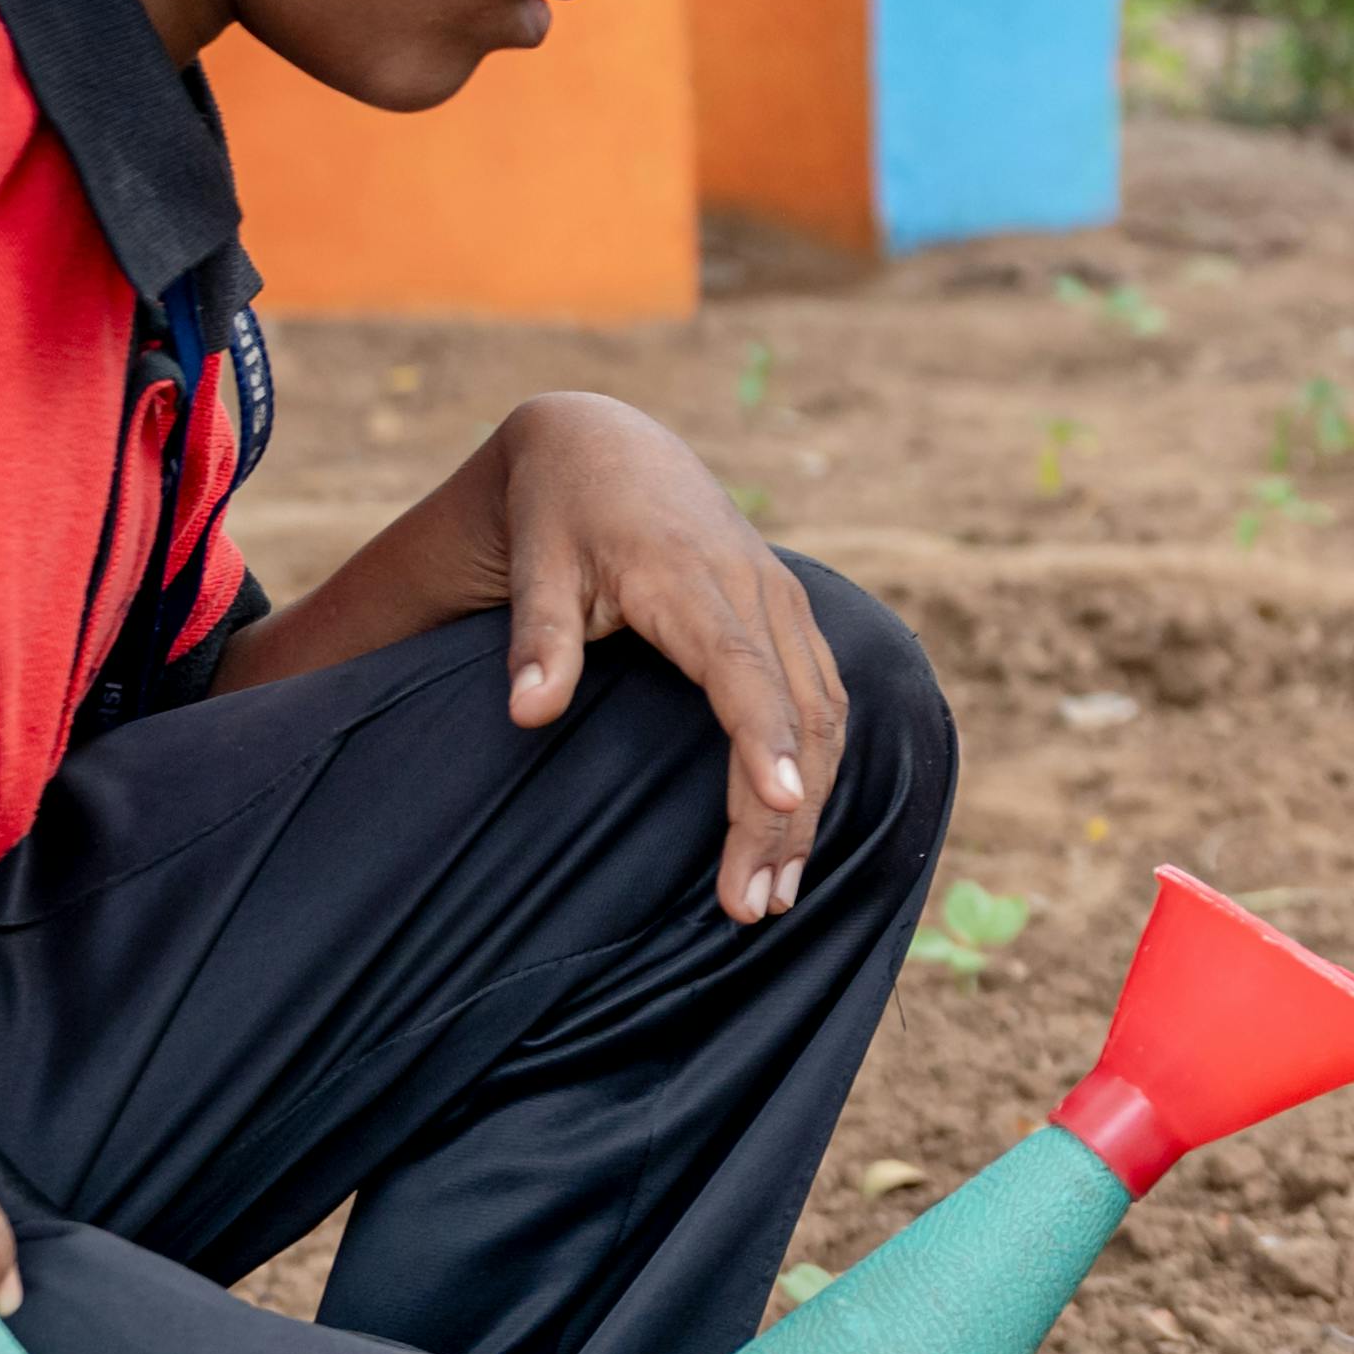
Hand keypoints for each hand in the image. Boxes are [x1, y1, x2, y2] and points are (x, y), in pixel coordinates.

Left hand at [490, 390, 846, 916]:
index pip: (740, 670)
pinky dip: (819, 768)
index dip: (762, 738)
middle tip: (754, 906)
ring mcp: (782, 602)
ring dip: (808, 807)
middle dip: (783, 815)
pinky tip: (795, 828)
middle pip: (795, 713)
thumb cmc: (559, 516)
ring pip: (824, 715)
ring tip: (777, 892)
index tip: (775, 803)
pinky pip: (826, 701)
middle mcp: (753, 591)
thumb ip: (538, 640)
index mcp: (688, 580)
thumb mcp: (535, 565)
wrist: (608, 447)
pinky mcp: (791, 617)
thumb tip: (527, 713)